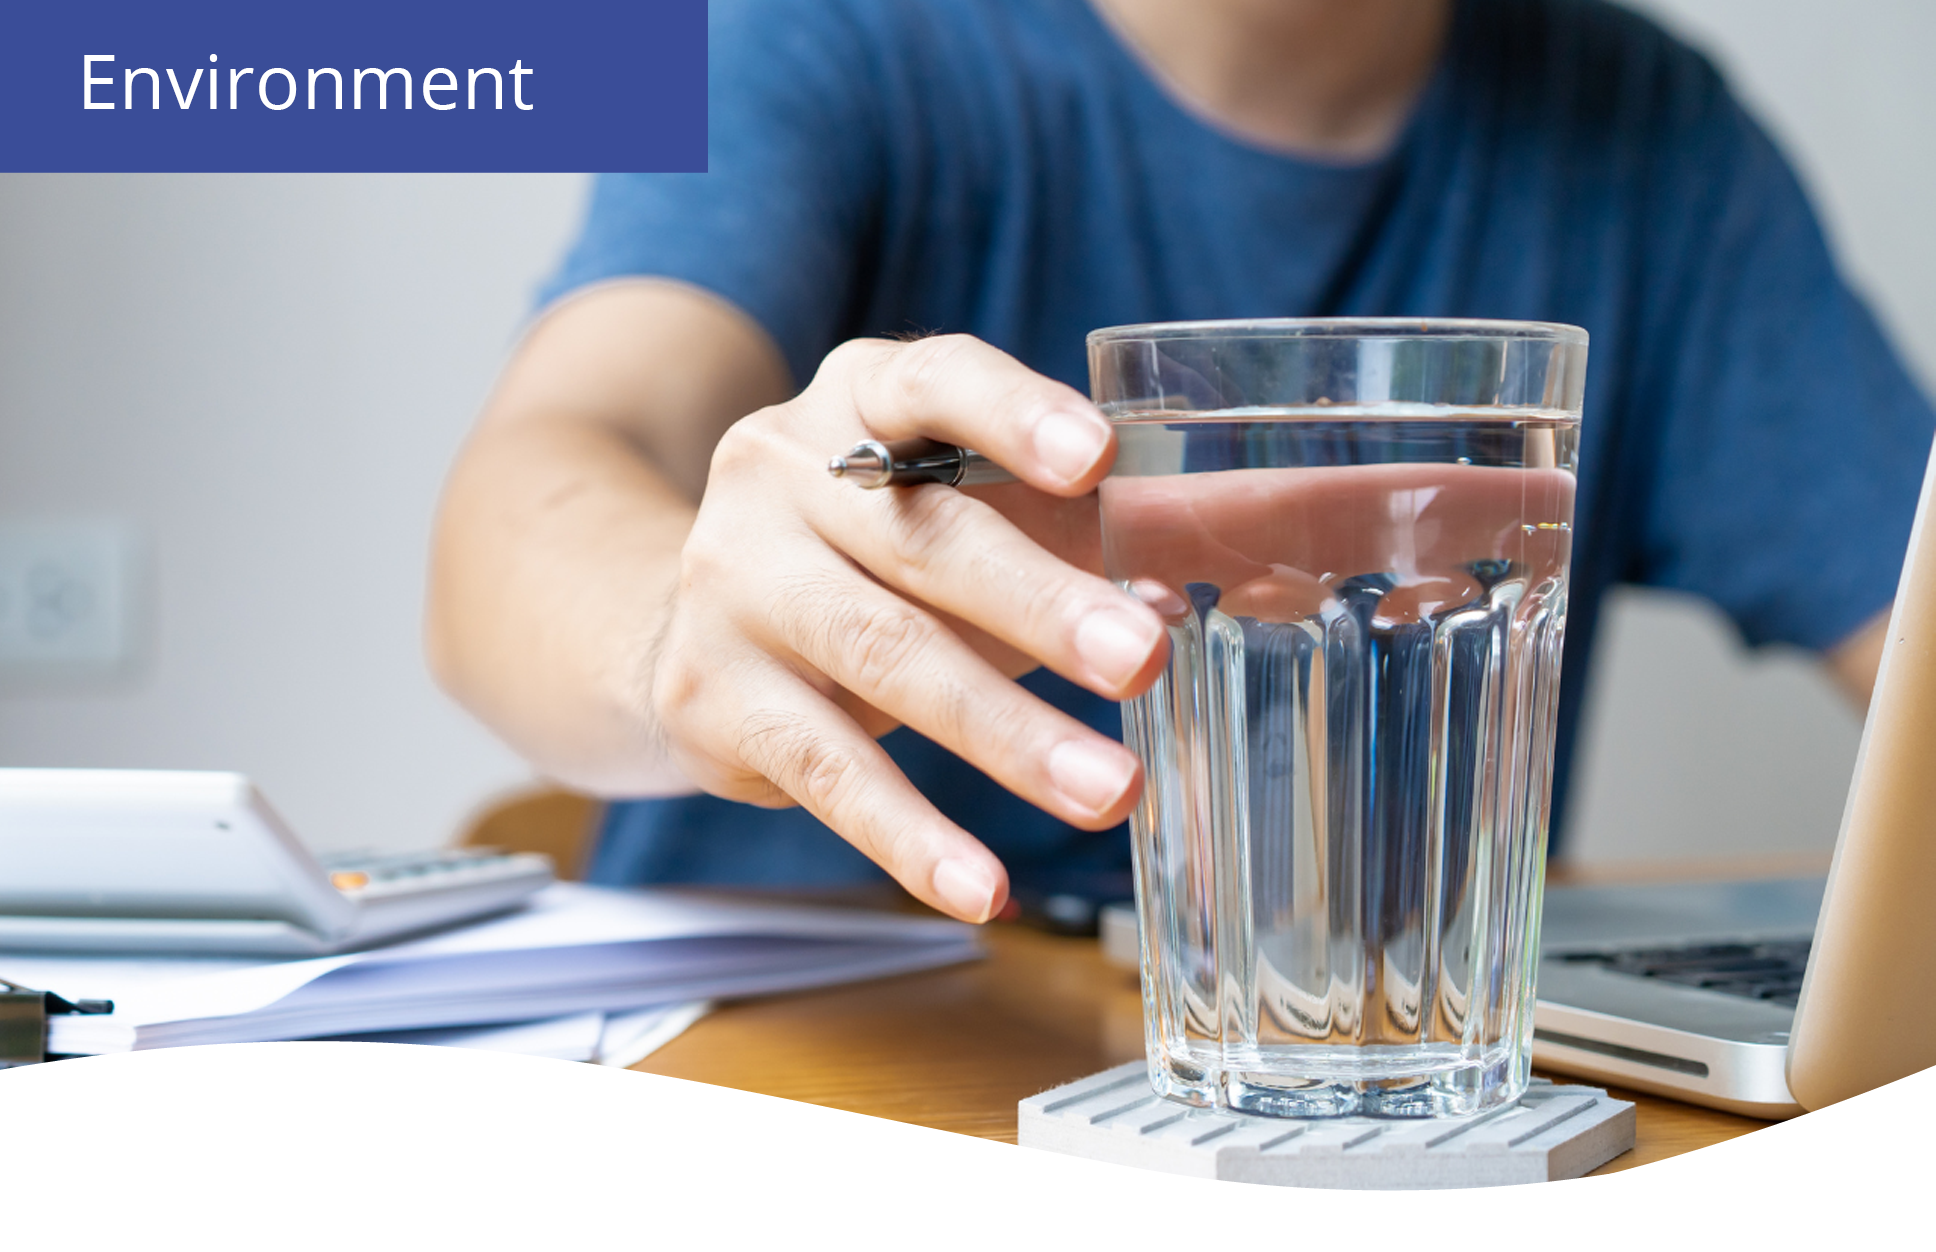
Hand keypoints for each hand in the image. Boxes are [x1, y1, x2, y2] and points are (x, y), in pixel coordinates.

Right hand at [647, 335, 1168, 920]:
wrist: (699, 622)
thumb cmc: (891, 552)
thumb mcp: (998, 511)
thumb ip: (1144, 514)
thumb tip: (1345, 516)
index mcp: (859, 397)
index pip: (932, 379)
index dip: (1012, 414)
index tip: (1095, 460)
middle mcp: (780, 472)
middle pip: (921, 538)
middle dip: (1037, 604)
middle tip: (1141, 659)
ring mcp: (734, 582)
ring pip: (881, 657)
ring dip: (1000, 733)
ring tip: (1109, 793)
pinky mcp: (708, 694)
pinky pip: (822, 770)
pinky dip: (908, 834)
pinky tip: (984, 887)